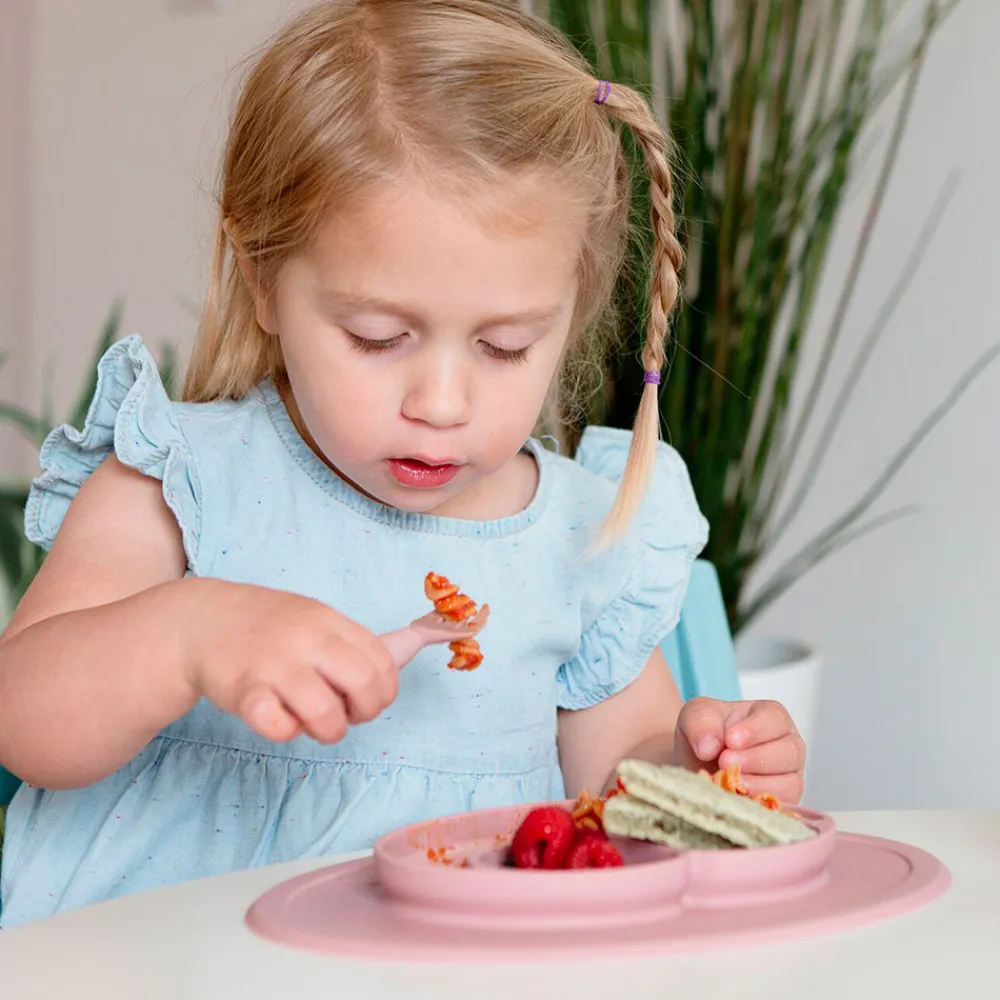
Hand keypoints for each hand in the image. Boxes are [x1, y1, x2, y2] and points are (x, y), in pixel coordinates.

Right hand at [178, 579, 397, 743]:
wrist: (201, 619)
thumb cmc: (267, 626)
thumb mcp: (313, 619)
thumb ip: (348, 643)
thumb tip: (393, 668)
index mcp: (330, 621)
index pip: (382, 661)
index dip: (384, 691)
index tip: (367, 700)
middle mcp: (307, 639)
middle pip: (365, 684)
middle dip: (365, 712)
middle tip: (345, 715)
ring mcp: (275, 664)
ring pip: (325, 712)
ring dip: (328, 730)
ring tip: (312, 724)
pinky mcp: (243, 690)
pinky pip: (277, 726)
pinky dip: (284, 731)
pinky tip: (277, 718)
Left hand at [674, 697, 805, 802]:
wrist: (697, 764)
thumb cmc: (705, 734)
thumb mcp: (695, 715)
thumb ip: (701, 721)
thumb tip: (709, 747)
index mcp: (771, 716)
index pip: (775, 719)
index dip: (755, 730)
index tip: (730, 740)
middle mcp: (787, 745)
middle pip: (789, 752)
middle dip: (755, 759)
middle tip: (725, 762)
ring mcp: (789, 776)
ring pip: (789, 783)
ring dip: (757, 784)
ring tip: (728, 781)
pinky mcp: (784, 803)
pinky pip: (783, 808)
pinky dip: (758, 804)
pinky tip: (735, 797)